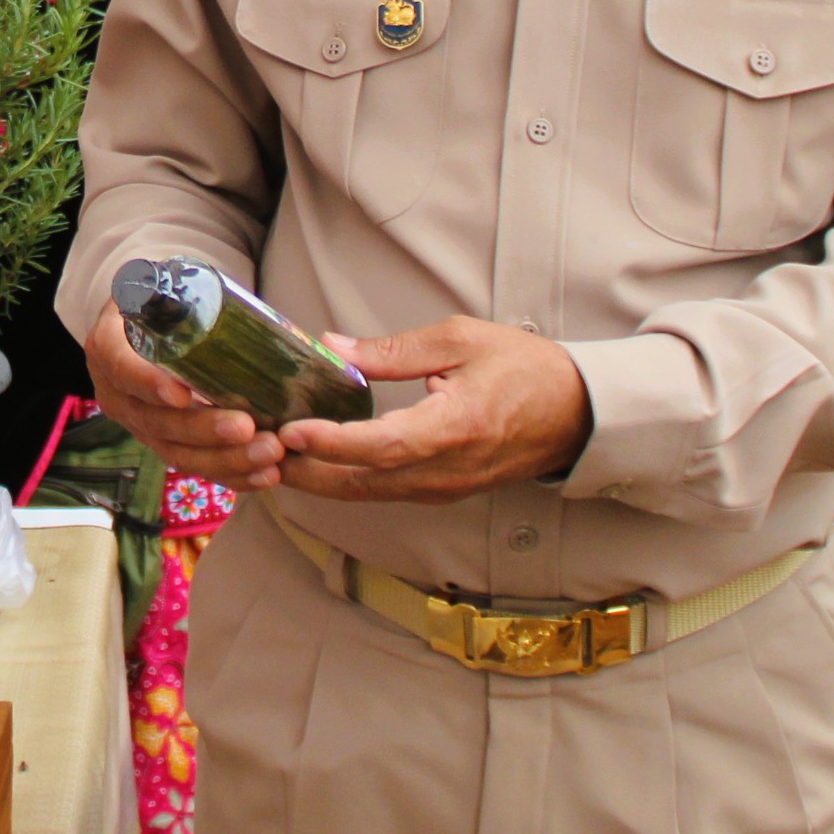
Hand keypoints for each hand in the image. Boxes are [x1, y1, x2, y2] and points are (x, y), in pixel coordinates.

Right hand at [77, 303, 279, 489]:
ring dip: (224, 459)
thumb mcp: (154, 284)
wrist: (143, 324)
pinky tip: (265, 475)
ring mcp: (139, 424)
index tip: (182, 394)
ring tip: (268, 453)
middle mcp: (117, 393)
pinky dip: (231, 475)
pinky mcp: (163, 443)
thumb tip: (227, 307)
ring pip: (176, 452)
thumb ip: (175, 291)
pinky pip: (194, 467)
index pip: (122, 368)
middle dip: (202, 429)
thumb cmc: (157, 300)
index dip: (148, 384)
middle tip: (246, 427)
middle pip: (155, 421)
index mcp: (108, 347)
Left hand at [283, 316, 591, 501]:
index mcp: (455, 428)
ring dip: (318, 479)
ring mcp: (444, 487)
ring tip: (270, 456)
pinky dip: (343, 481)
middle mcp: (446, 470)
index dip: (333, 443)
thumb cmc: (525, 369)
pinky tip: (313, 462)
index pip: (383, 446)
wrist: (577, 414)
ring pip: (367, 493)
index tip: (291, 430)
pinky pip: (382, 492)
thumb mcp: (461, 340)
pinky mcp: (441, 491)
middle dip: (306, 470)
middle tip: (255, 449)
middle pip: (363, 482)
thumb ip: (393, 351)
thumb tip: (331, 348)